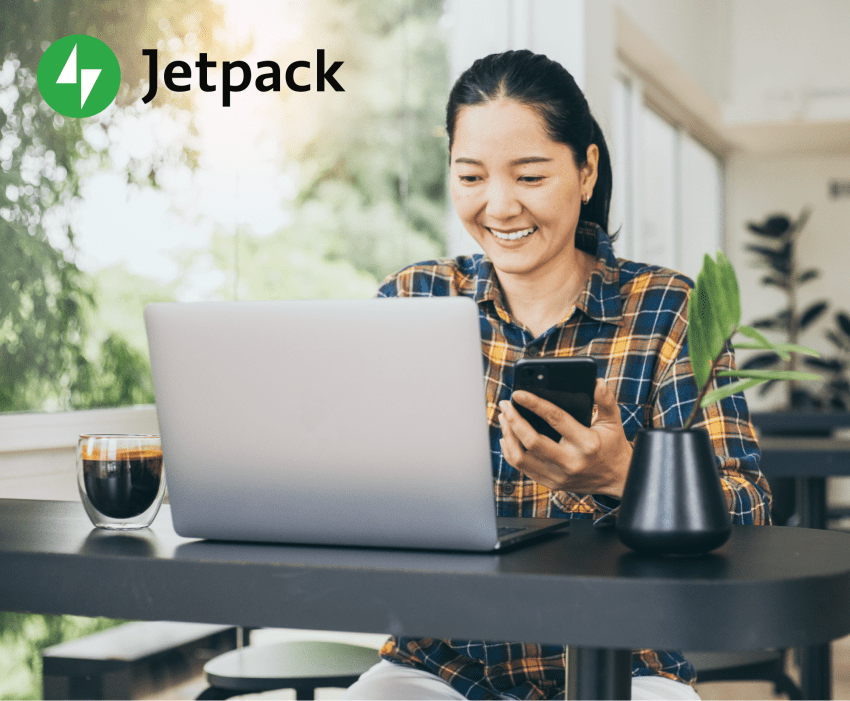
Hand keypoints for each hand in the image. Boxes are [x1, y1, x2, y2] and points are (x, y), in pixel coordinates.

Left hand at [497, 378, 631, 497]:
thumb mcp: (613, 422)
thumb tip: (597, 382)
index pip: (555, 419)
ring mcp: (559, 476)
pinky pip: (522, 469)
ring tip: (504, 419)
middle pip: (531, 441)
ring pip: (521, 458)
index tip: (518, 393)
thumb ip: (605, 401)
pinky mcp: (551, 484)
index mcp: (586, 443)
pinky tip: (507, 437)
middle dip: (513, 420)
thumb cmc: (613, 446)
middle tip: (505, 405)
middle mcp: (571, 462)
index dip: (534, 404)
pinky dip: (510, 452)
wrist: (618, 480)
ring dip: (508, 436)